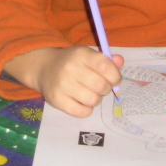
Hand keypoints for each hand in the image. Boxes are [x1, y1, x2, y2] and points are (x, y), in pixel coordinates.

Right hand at [4, 46, 122, 117]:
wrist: (44, 68)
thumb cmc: (72, 62)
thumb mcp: (88, 55)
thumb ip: (106, 60)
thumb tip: (120, 61)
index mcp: (81, 54)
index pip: (106, 67)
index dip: (115, 76)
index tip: (114, 79)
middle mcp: (70, 68)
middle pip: (101, 86)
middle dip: (106, 89)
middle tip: (100, 86)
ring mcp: (62, 84)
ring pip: (93, 100)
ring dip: (96, 99)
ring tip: (89, 93)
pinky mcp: (57, 100)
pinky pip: (82, 112)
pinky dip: (86, 109)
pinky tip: (81, 101)